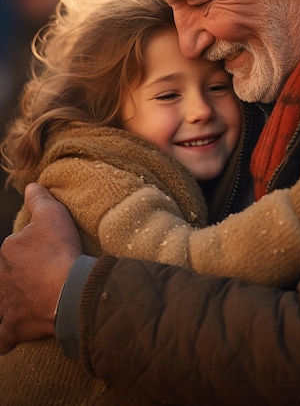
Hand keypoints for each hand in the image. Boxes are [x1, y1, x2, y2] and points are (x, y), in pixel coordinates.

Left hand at [0, 183, 81, 353]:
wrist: (69, 290)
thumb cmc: (60, 251)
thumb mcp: (52, 215)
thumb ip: (39, 198)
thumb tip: (31, 185)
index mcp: (7, 251)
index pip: (14, 249)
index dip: (31, 250)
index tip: (48, 253)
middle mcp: (1, 278)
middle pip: (7, 275)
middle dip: (20, 276)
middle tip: (43, 277)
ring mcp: (6, 304)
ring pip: (4, 301)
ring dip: (13, 300)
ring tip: (32, 300)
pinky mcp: (13, 327)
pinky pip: (3, 336)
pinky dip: (4, 338)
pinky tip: (8, 337)